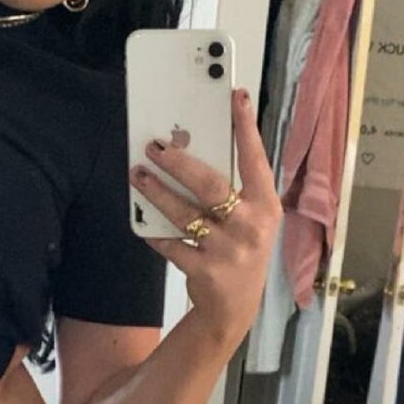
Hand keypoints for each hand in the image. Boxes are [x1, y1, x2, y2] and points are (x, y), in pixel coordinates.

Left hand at [129, 88, 281, 351]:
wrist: (233, 308)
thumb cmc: (239, 250)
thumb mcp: (248, 220)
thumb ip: (231, 190)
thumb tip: (190, 148)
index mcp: (266, 206)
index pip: (255, 160)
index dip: (246, 127)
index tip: (235, 95)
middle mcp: (251, 226)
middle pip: (210, 185)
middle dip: (179, 162)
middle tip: (155, 145)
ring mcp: (228, 250)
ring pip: (184, 212)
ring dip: (156, 191)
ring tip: (137, 173)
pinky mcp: (204, 270)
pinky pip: (170, 243)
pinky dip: (154, 231)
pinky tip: (142, 219)